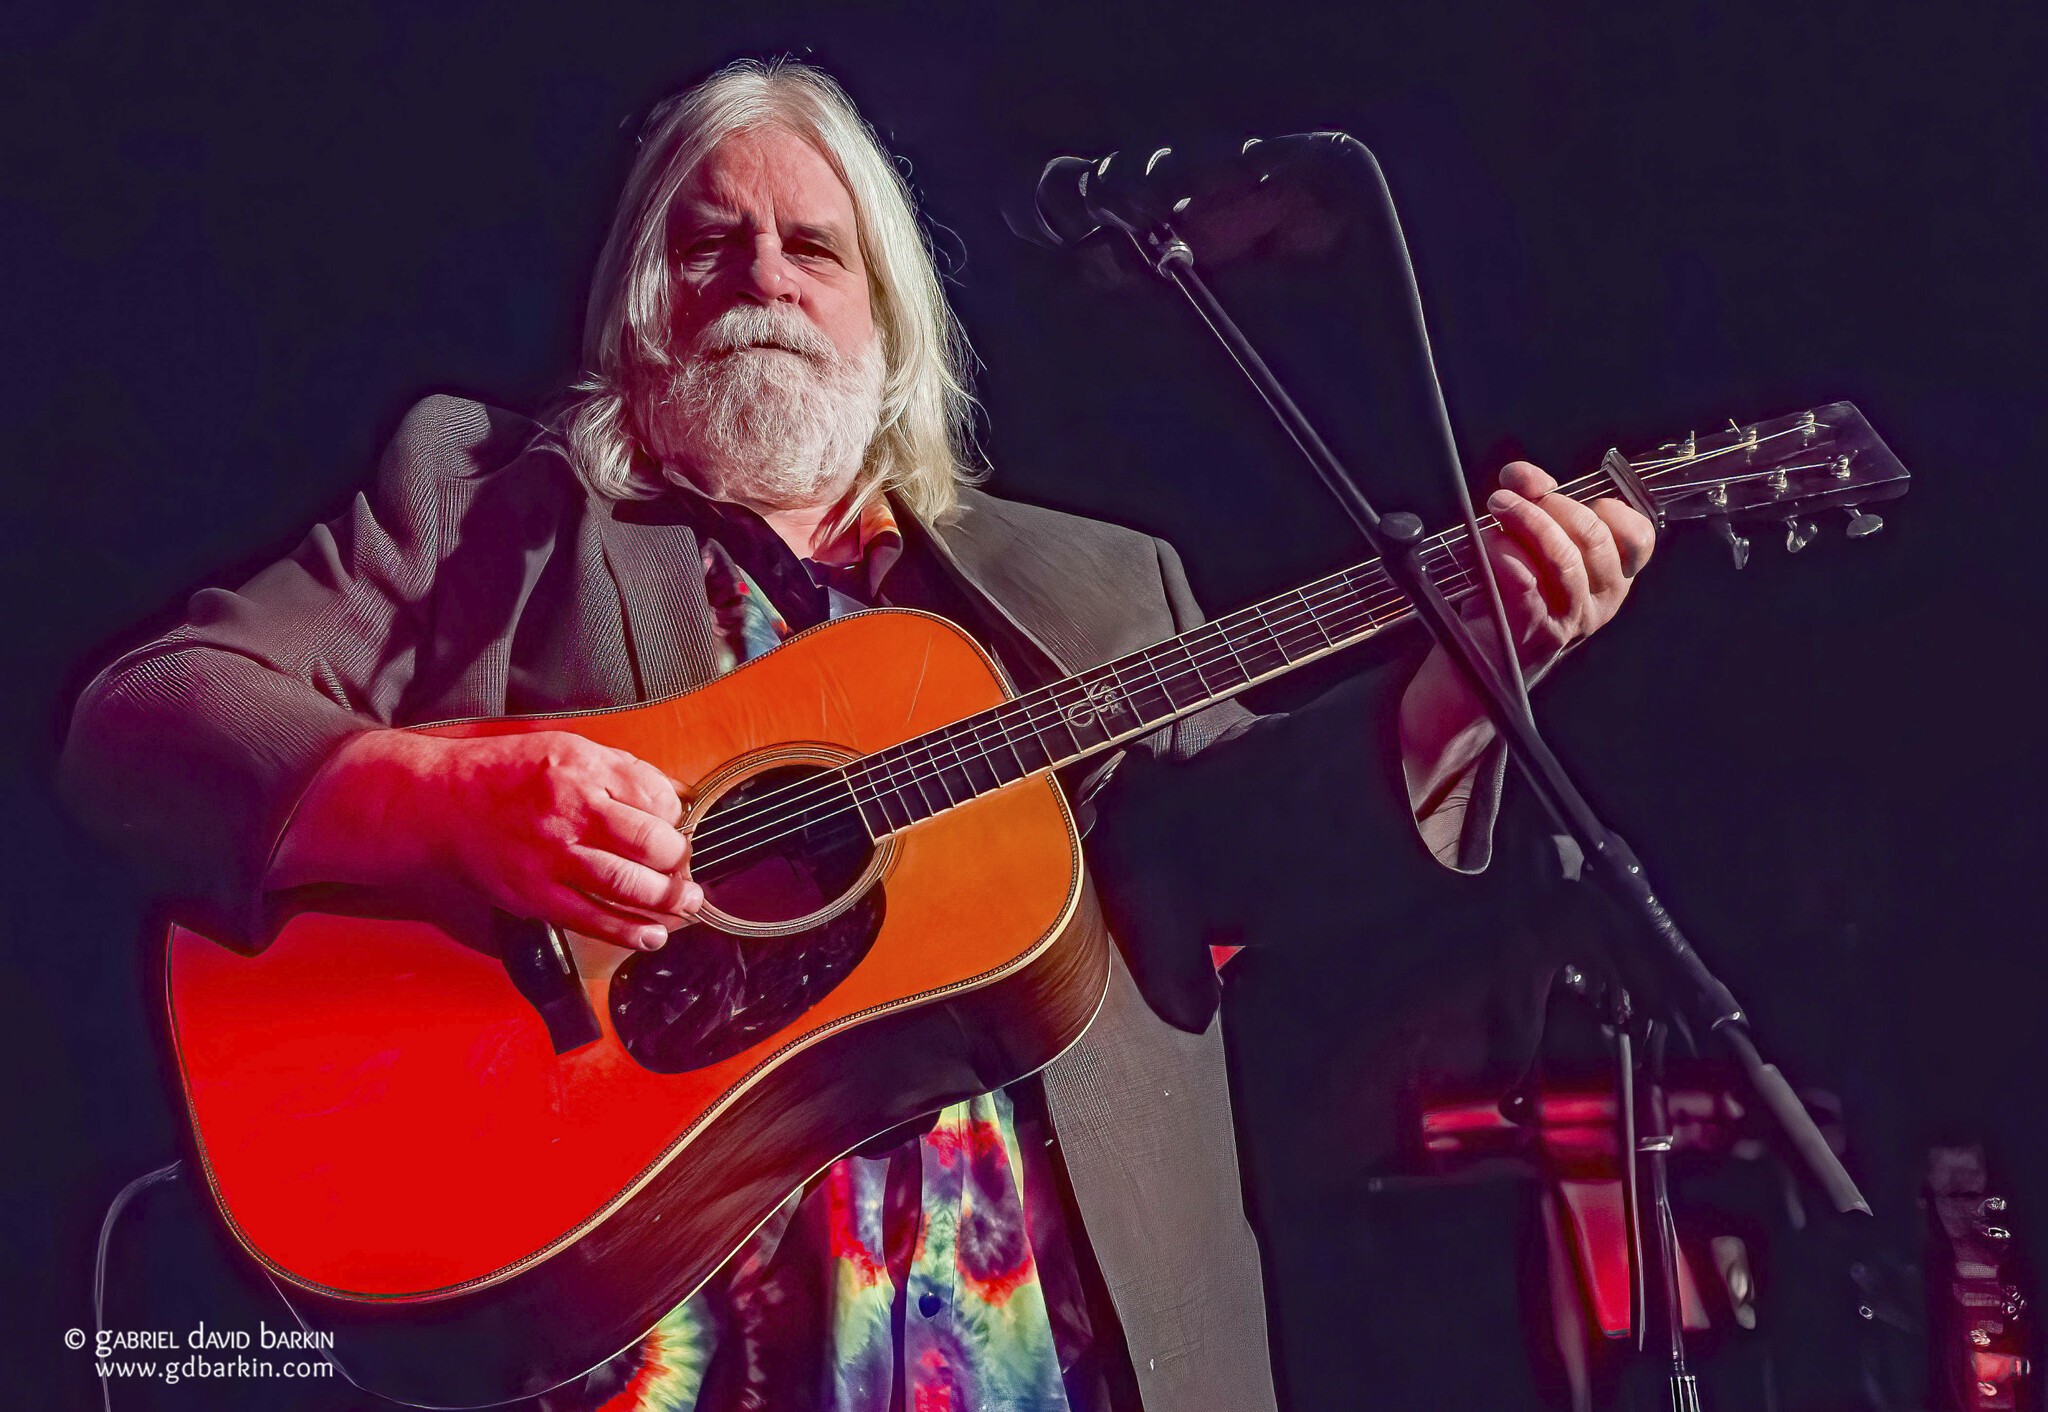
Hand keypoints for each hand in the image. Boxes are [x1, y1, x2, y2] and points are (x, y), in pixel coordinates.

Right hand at [272, 728, 702, 949]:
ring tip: (684, 903)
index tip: (679, 826)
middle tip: (685, 867)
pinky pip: (594, 918)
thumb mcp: (565, 749)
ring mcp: (551, 855)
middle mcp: (569, 809)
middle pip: (652, 842)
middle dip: (680, 860)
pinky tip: (652, 935)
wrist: (441, 803)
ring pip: (630, 885)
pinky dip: (631, 932)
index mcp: (581, 768)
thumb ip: (620, 770)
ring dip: (668, 900)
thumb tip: (675, 796)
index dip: (677, 816)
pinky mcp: (535, 894)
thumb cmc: (506, 773)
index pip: (656, 796)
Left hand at [1398, 461, 1655, 807]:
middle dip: (1551, 503)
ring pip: (1566, 562)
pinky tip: (1489, 549)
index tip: (1553, 486)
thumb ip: (1531, 516)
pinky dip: (1506, 560)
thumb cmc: (1496, 616)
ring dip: (1528, 523)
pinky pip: (1527, 590)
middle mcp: (1593, 606)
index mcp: (1604, 582)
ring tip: (1497, 506)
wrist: (1466, 687)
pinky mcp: (1529, 640)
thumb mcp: (1522, 558)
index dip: (1602, 502)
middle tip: (1508, 491)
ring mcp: (1563, 626)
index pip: (1635, 537)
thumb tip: (1524, 478)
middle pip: (1595, 541)